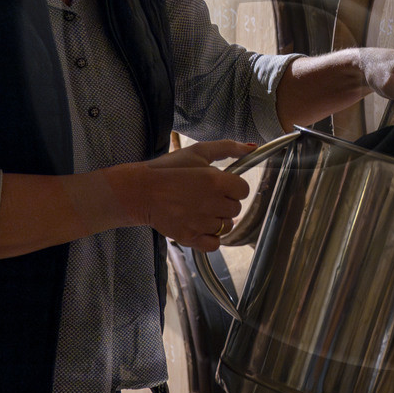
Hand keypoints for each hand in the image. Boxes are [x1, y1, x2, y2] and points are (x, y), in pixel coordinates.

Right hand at [102, 139, 254, 251]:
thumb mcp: (198, 151)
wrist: (140, 191)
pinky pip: (215, 244)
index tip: (221, 185)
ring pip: (226, 226)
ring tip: (200, 210)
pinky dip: (211, 238)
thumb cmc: (169, 169)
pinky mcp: (189, 237)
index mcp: (216, 180)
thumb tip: (252, 148)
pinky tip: (201, 226)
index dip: (233, 187)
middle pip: (235, 209)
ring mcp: (201, 223)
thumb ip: (227, 148)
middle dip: (225, 203)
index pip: (244, 190)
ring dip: (217, 219)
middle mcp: (211, 203)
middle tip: (206, 197)